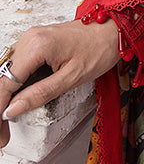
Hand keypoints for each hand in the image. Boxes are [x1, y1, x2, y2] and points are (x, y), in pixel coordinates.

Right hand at [0, 19, 119, 149]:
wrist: (113, 29)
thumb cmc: (99, 49)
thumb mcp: (72, 78)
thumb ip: (40, 94)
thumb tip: (12, 109)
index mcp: (37, 46)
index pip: (6, 83)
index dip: (0, 110)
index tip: (1, 133)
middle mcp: (30, 38)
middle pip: (3, 79)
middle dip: (1, 106)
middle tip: (2, 133)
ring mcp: (31, 37)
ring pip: (6, 73)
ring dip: (5, 97)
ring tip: (6, 122)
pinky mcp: (35, 40)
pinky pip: (17, 65)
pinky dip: (14, 85)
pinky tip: (16, 101)